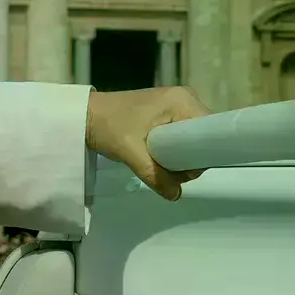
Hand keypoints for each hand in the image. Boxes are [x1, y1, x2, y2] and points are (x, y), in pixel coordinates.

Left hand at [84, 85, 211, 200]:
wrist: (84, 114)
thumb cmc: (108, 126)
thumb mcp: (131, 152)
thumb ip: (155, 175)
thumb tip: (176, 195)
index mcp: (182, 101)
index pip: (210, 131)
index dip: (201, 154)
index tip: (184, 170)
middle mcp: (185, 99)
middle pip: (202, 137)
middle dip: (188, 158)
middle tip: (167, 169)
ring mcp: (176, 105)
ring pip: (192, 140)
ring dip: (179, 156)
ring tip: (158, 163)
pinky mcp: (167, 114)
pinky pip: (182, 137)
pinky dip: (173, 150)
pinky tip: (158, 158)